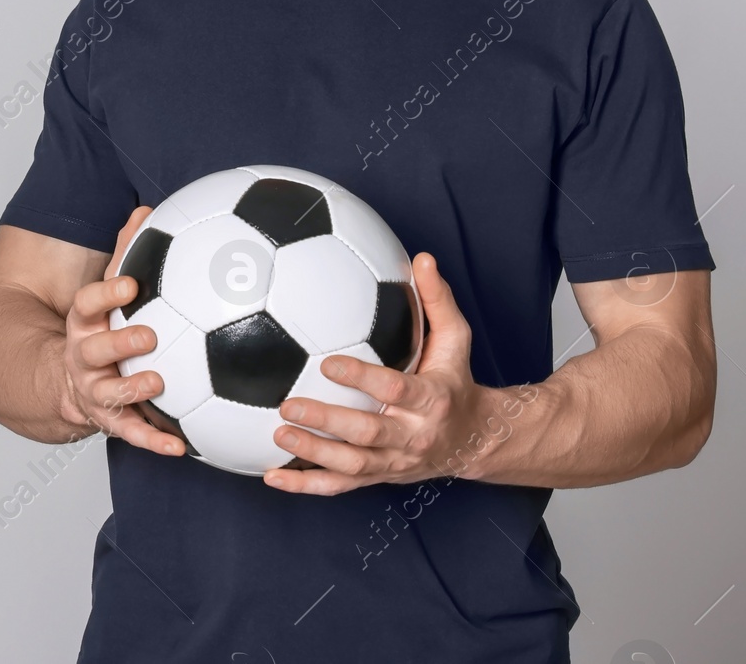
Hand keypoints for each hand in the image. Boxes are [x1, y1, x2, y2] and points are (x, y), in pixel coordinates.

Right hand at [60, 206, 184, 455]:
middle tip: (149, 336)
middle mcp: (84, 357)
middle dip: (119, 342)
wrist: (65, 381)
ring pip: (110, 392)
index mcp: (83, 323)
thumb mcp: (105, 293)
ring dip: (134, 389)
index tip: (129, 285)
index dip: (106, 295)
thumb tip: (144, 209)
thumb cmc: (100, 328)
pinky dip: (153, 441)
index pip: (86, 305)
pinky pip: (131, 433)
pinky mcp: (110, 420)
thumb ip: (124, 253)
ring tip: (159, 385)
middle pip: (95, 350)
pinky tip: (180, 447)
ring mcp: (94, 391)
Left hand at [262, 251, 490, 493]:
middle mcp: (412, 435)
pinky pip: (339, 488)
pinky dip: (305, 485)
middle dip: (327, 422)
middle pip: (368, 433)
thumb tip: (422, 257)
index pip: (394, 389)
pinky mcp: (377, 479)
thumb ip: (437, 300)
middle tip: (288, 404)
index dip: (361, 378)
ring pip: (351, 466)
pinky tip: (272, 476)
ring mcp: (393, 462)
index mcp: (430, 399)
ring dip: (312, 453)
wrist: (474, 441)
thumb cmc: (456, 383)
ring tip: (278, 434)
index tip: (328, 363)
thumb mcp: (457, 342)